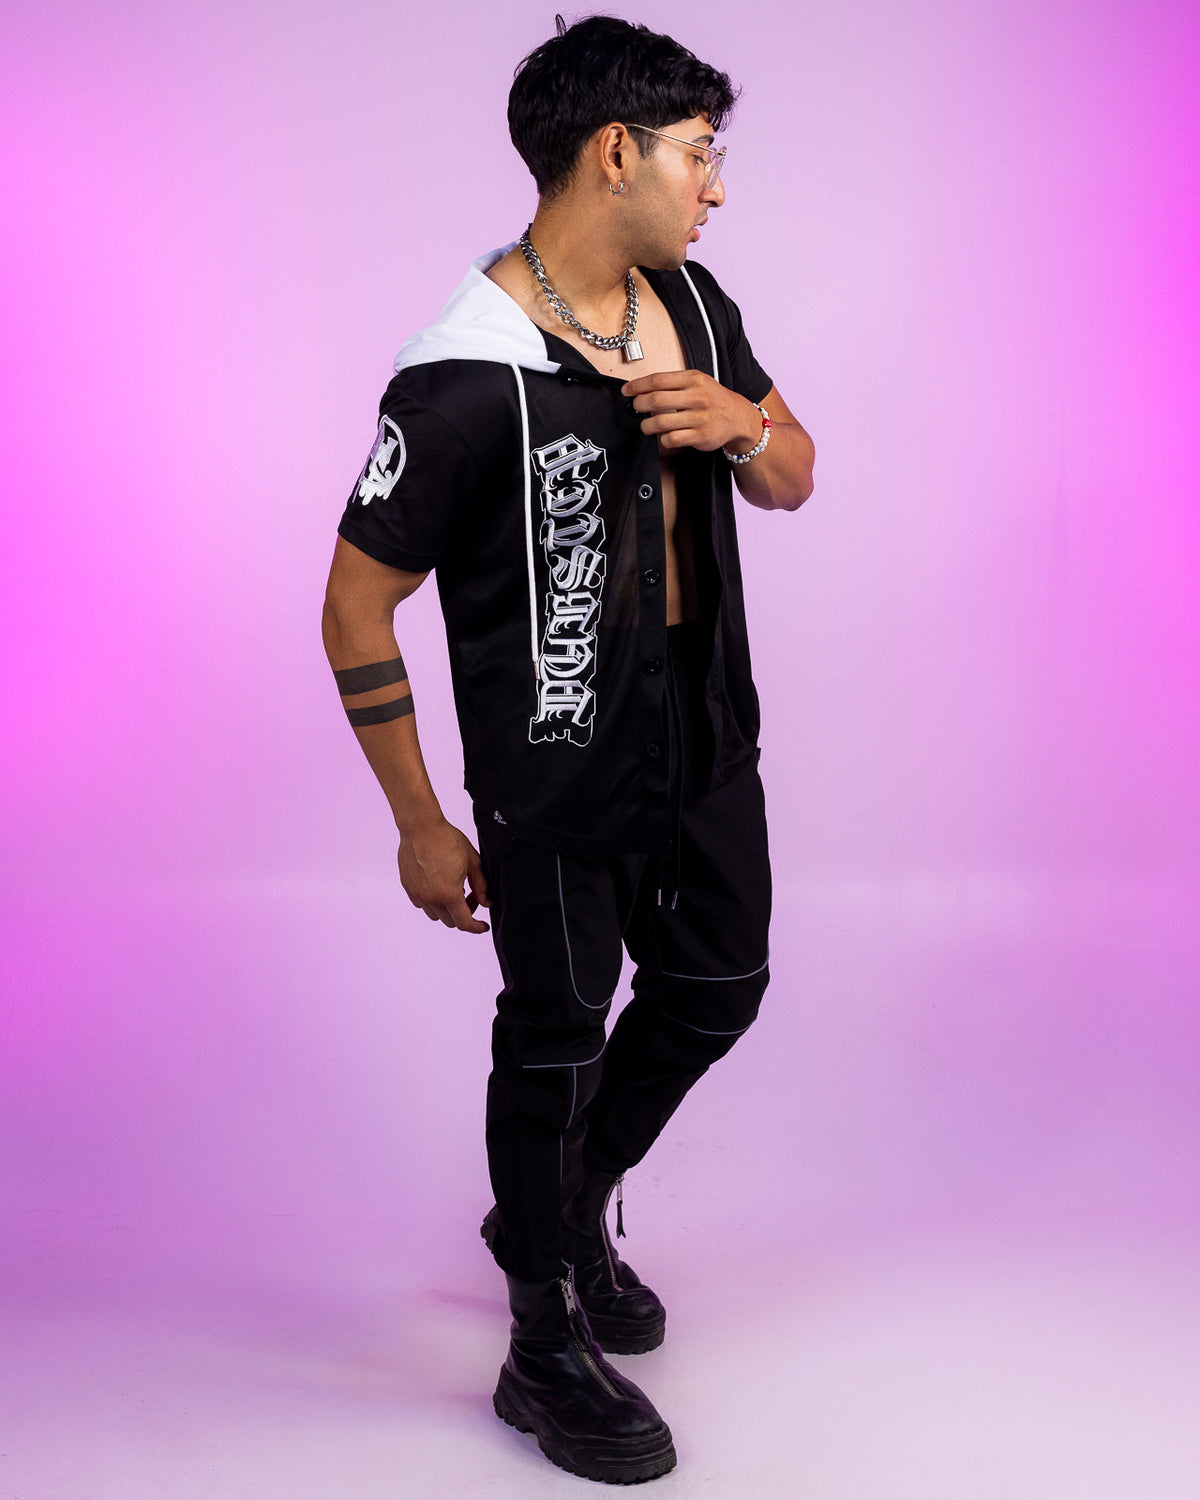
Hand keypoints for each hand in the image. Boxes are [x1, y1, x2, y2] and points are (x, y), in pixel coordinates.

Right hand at [397, 819, 490, 933]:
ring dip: (447, 909)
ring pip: (435, 915)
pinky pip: (421, 904)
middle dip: (464, 913)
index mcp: (449, 894)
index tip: (483, 926)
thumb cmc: (447, 840)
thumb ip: (481, 885)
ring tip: (454, 889)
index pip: (464, 923)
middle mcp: (431, 898)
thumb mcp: (472, 861)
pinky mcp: (408, 887)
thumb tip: (486, 902)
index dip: (476, 928)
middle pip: (450, 921)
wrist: (421, 827)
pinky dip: (432, 902)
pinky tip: (438, 885)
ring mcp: (417, 894)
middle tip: (471, 895)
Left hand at [621, 370, 760, 454]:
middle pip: (656, 400)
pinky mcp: (700, 436)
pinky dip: (663, 439)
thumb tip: (641, 389)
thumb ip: (673, 384)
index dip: (637, 386)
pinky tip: (665, 435)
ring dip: (647, 426)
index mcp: (693, 379)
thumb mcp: (697, 382)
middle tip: (636, 408)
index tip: (626, 391)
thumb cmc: (712, 399)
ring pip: (660, 422)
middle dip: (639, 405)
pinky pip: (671, 439)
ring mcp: (700, 417)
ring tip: (647, 426)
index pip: (658, 380)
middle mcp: (697, 397)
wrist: (737, 417)